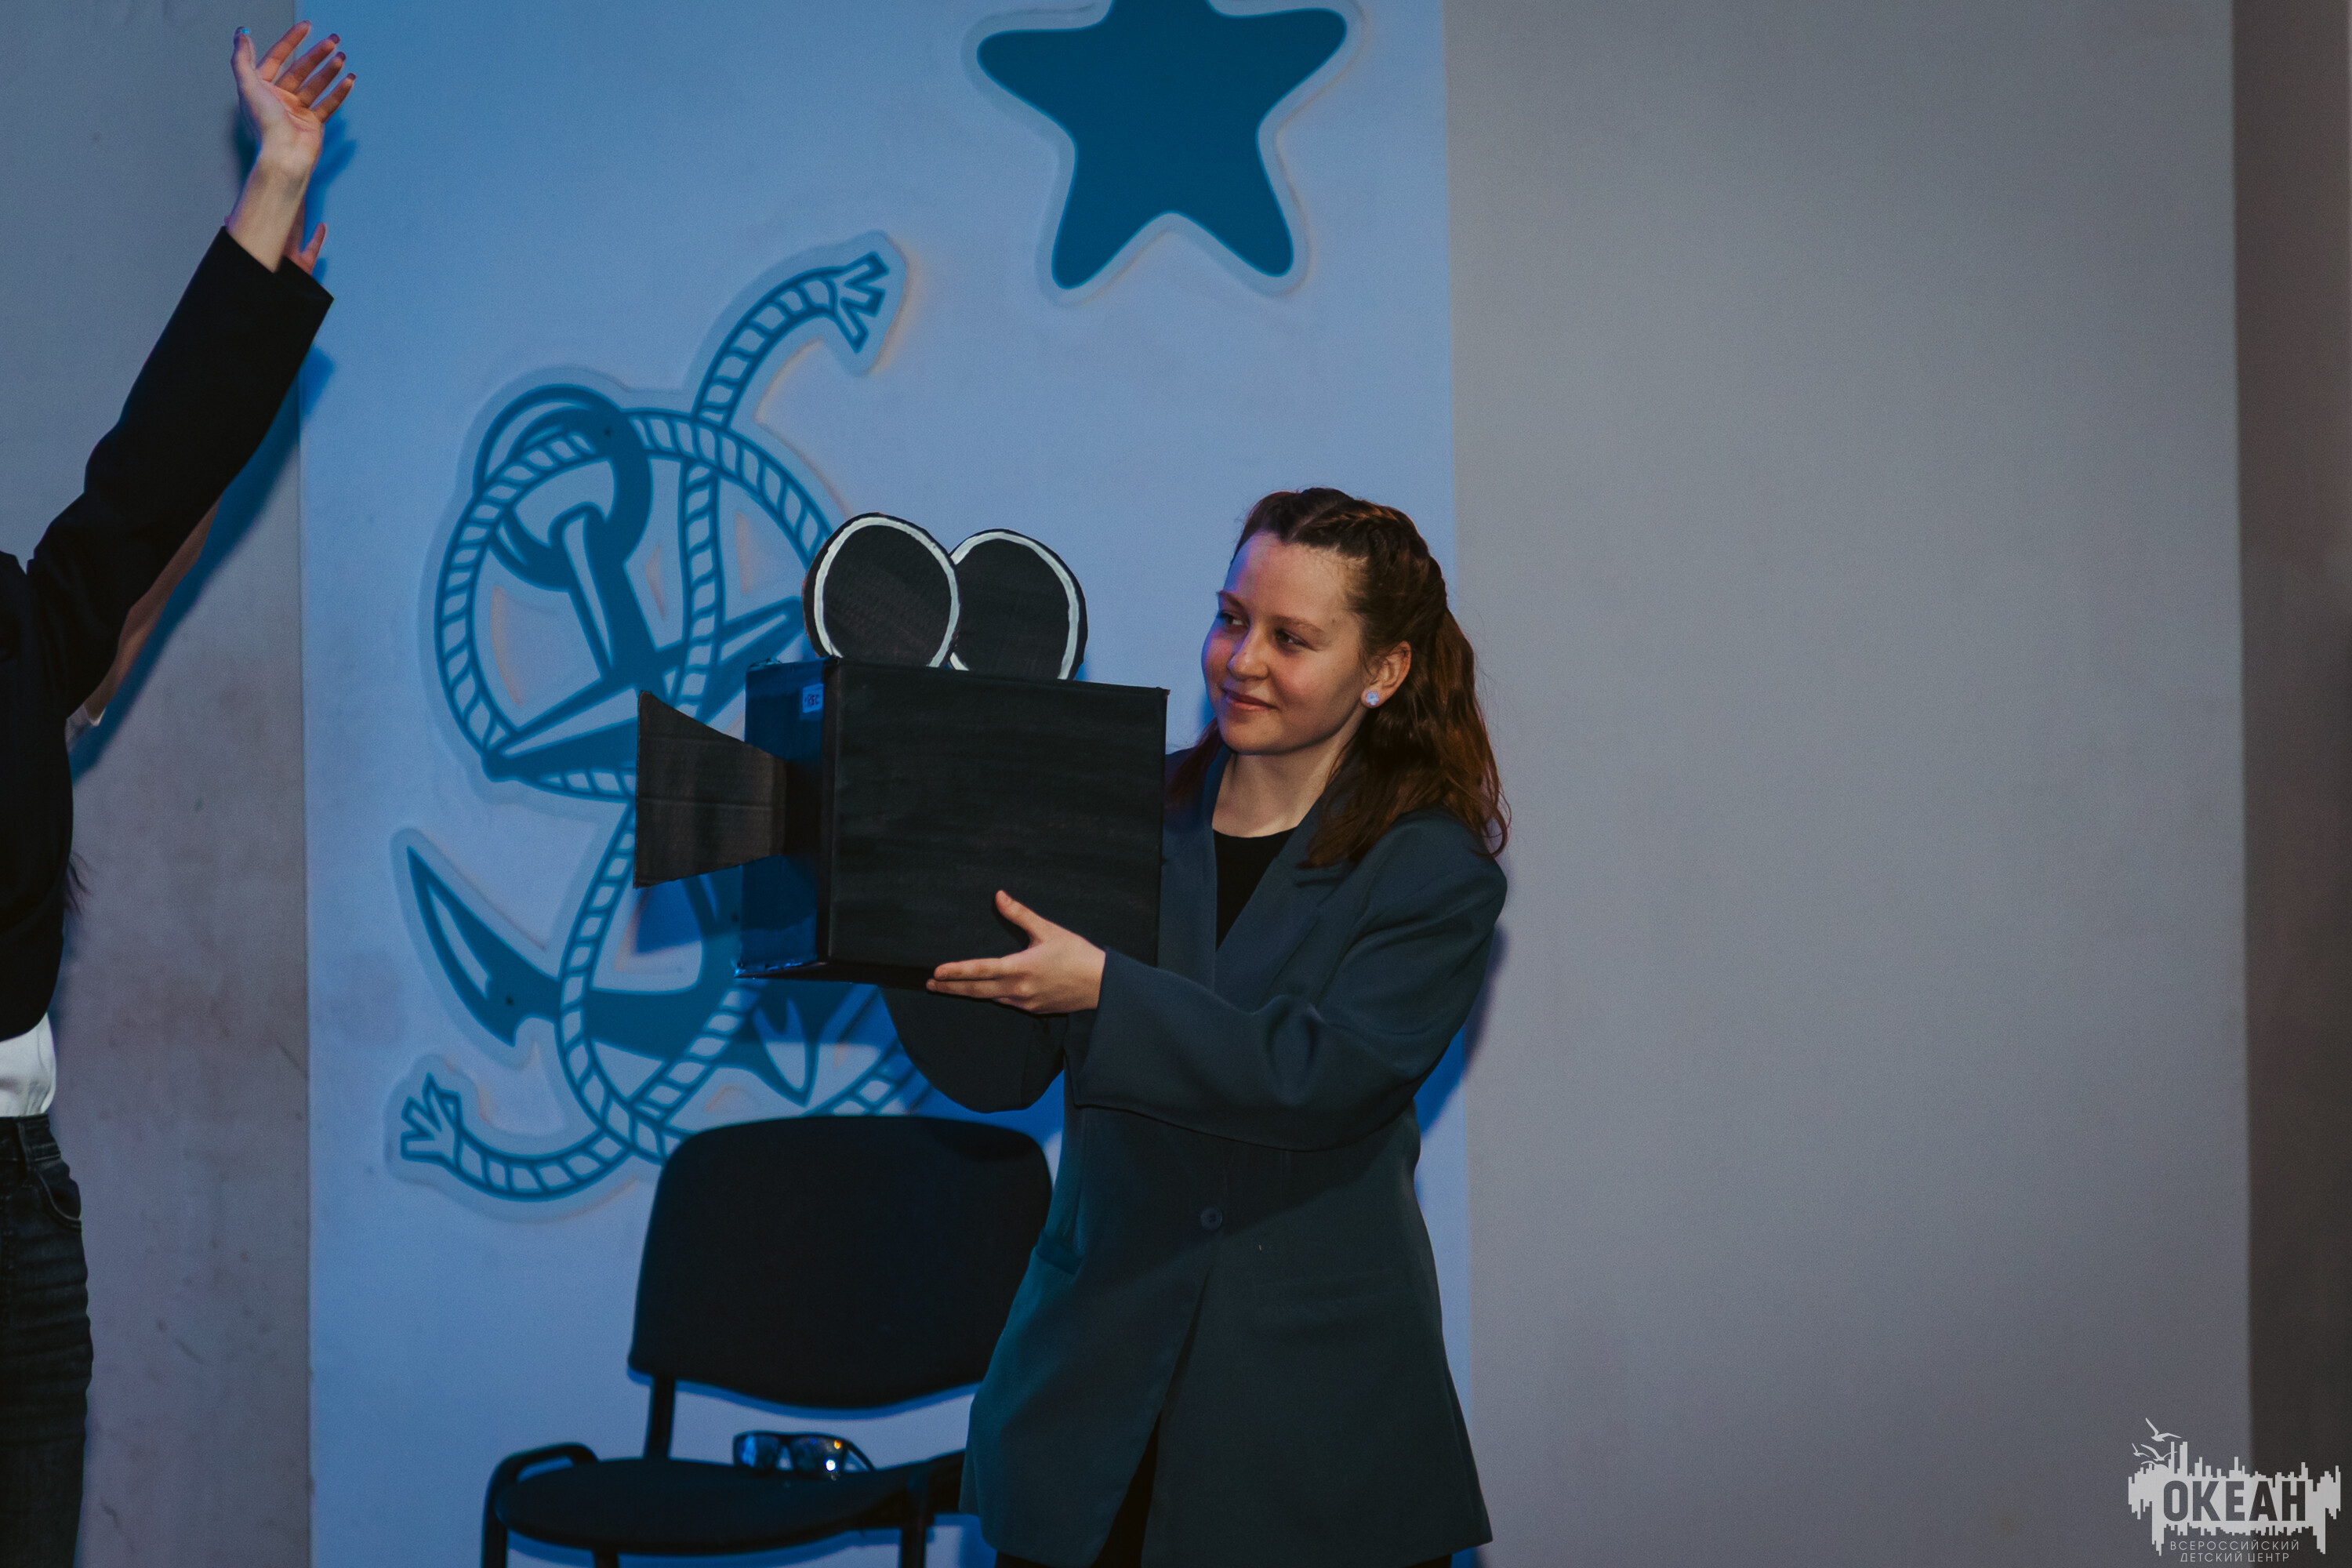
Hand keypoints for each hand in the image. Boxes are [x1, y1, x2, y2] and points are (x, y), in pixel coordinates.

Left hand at [233, 22, 352, 176]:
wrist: (284, 156)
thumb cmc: (265, 124)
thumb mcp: (247, 86)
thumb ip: (242, 58)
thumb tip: (241, 33)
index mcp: (262, 88)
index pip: (278, 57)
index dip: (291, 40)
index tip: (308, 27)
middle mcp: (279, 97)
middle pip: (300, 69)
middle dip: (317, 54)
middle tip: (334, 40)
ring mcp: (297, 111)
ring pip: (316, 84)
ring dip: (330, 70)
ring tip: (342, 57)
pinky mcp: (313, 124)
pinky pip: (328, 104)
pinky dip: (339, 92)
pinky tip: (349, 80)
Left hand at [927, 892, 1105, 1013]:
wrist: (1101, 985)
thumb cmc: (1076, 954)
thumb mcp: (1048, 930)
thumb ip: (1020, 914)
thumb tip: (999, 896)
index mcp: (1020, 968)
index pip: (980, 970)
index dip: (956, 972)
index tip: (936, 972)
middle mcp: (1019, 989)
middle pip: (977, 991)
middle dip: (952, 987)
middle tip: (931, 984)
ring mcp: (1025, 1002)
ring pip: (990, 998)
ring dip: (969, 993)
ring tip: (951, 987)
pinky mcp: (1034, 1009)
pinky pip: (1006, 1002)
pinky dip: (992, 995)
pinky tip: (986, 991)